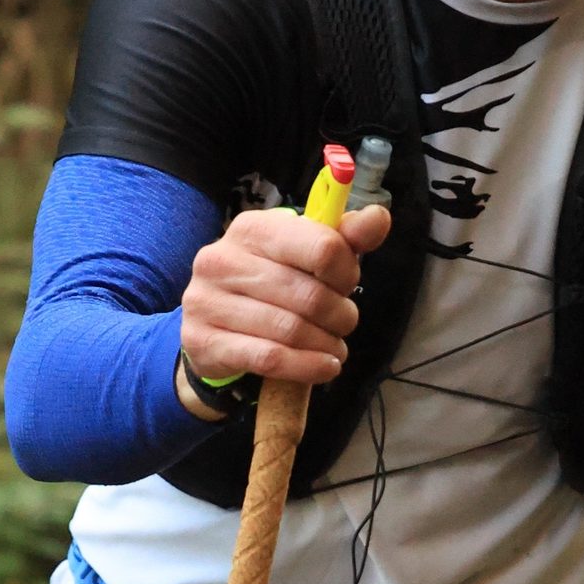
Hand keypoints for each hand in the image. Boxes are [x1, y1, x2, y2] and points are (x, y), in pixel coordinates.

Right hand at [177, 197, 392, 396]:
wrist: (211, 324)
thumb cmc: (268, 283)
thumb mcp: (302, 253)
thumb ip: (344, 237)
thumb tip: (379, 217)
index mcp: (252, 228)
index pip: (322, 247)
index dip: (346, 273)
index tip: (347, 285)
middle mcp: (222, 260)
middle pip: (309, 295)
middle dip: (340, 315)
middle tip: (344, 323)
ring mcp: (208, 302)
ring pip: (290, 330)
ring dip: (326, 344)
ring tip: (335, 347)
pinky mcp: (205, 342)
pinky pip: (269, 358)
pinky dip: (307, 366)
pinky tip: (324, 367)